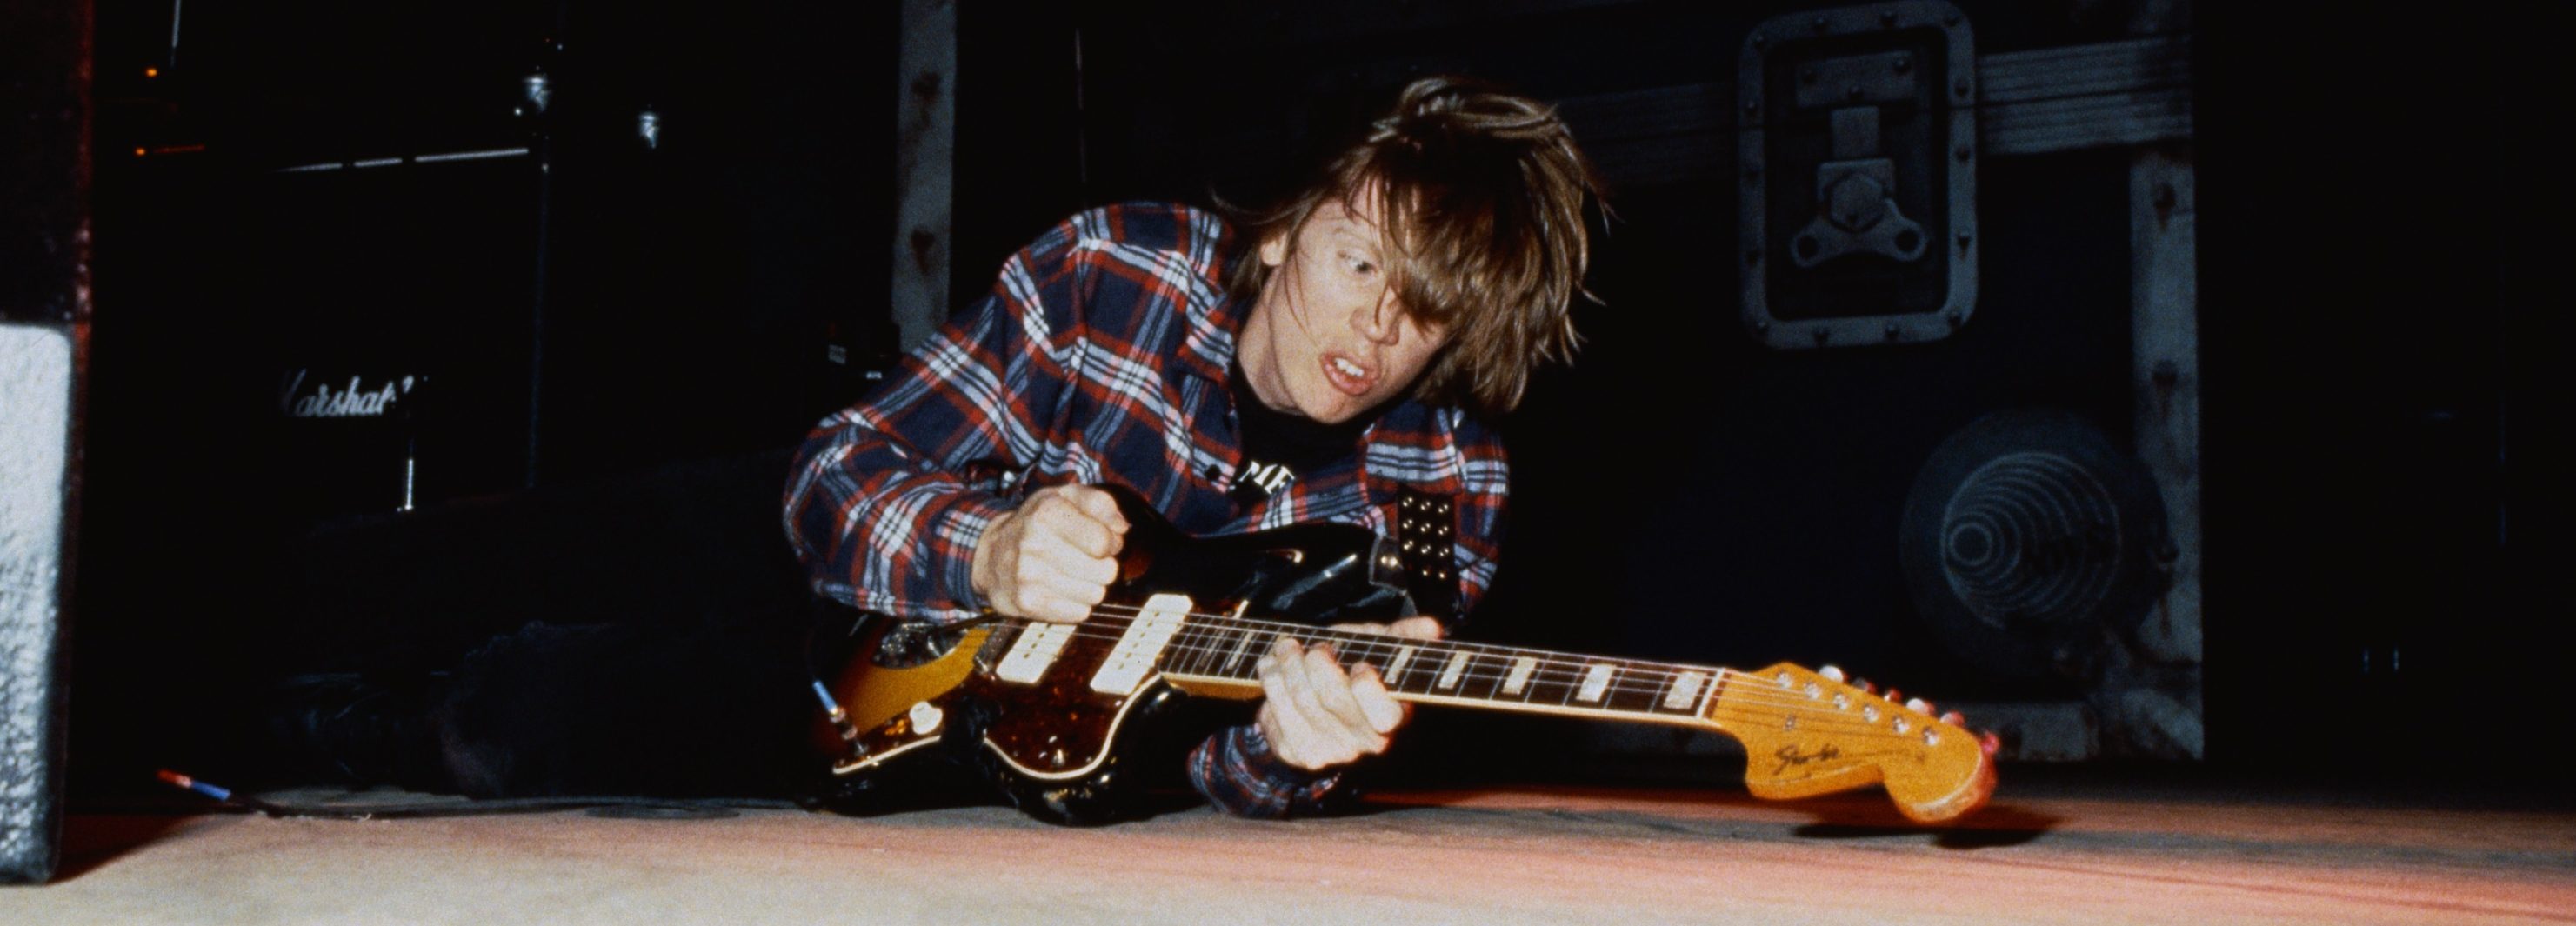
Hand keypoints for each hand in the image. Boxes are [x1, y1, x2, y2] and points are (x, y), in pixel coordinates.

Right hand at [970, 485, 1129, 623]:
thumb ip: (1100, 504)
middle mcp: (1034, 542)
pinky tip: (1062, 590)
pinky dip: (1076, 604)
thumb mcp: (1067, 498)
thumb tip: (1122, 528)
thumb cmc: (1037, 523)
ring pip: (1094, 594)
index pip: (1104, 541)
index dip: (1112, 543)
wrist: (991, 554)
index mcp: (1048, 511)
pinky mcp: (1026, 602)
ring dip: (1090, 587)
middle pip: (1104, 572)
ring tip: (1072, 574)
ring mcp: (1028, 574)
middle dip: (1103, 567)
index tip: (1102, 542)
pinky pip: (1077, 613)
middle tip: (1086, 560)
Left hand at [1255, 615, 1443, 770]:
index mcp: (1393, 718)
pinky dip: (1271, 679)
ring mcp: (1331, 751)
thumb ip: (1402, 636)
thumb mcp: (1376, 649)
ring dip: (1290, 665)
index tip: (1359, 664)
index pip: (1384, 715)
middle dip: (1318, 663)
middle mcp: (1365, 742)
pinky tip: (1272, 666)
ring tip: (1289, 648)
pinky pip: (1278, 709)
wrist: (1310, 706)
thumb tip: (1431, 627)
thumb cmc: (1350, 670)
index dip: (1367, 687)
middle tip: (1316, 648)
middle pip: (1333, 698)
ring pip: (1302, 699)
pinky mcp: (1299, 752)